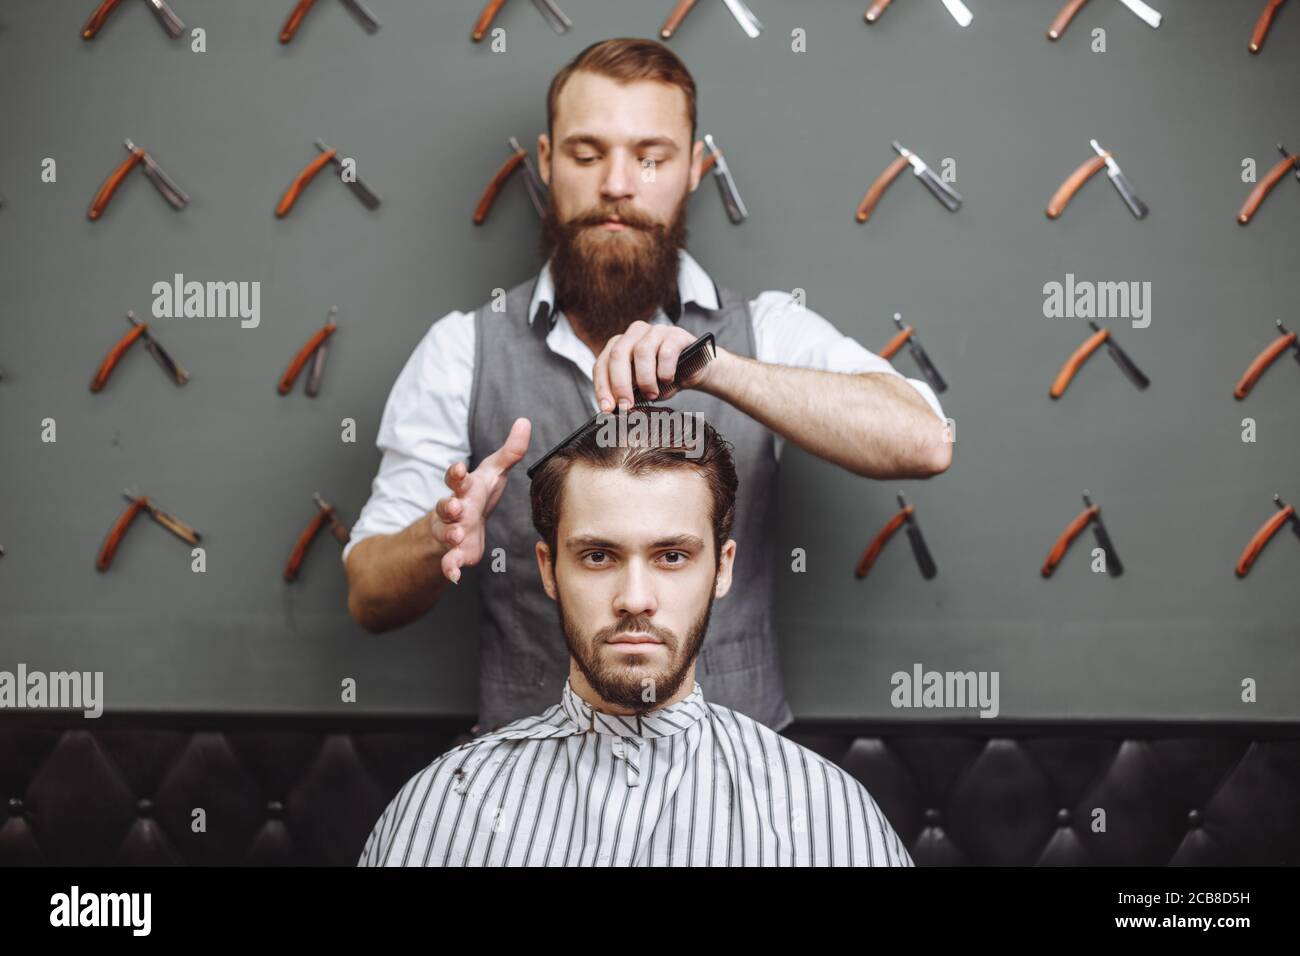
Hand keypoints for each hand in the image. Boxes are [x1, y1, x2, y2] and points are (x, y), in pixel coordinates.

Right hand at [433, 417, 530, 583]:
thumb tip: (525, 422)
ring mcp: (450, 530)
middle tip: (453, 506)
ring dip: (450, 534)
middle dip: (447, 505)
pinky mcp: (455, 552)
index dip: (456, 473)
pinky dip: (450, 568)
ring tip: (456, 536)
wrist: (460, 523)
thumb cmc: (478, 493)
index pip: (455, 477)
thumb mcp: (494, 472)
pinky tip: (454, 577)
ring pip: (445, 532)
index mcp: (463, 488)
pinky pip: (449, 561)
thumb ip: (510, 451)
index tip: (459, 469)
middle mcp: (452, 508)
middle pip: (444, 504)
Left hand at [592, 321, 717, 412]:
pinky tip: (668, 380)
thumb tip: (614, 410)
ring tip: (652, 394)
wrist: (695, 372)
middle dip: (620, 384)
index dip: (602, 387)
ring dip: (645, 379)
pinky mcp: (676, 334)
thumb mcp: (640, 390)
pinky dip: (665, 371)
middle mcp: (634, 334)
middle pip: (618, 354)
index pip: (602, 364)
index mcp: (619, 346)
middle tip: (626, 405)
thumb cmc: (663, 380)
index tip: (608, 408)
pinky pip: (666, 352)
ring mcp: (655, 331)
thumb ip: (626, 394)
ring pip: (642, 352)